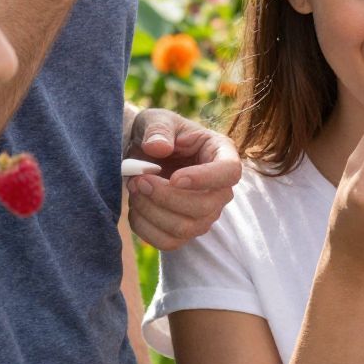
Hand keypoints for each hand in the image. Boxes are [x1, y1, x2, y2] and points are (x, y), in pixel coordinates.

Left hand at [125, 109, 242, 250]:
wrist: (142, 153)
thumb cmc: (157, 133)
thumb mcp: (156, 120)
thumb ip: (158, 129)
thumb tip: (159, 148)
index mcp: (221, 154)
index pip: (229, 173)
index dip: (205, 179)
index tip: (174, 178)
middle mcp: (220, 190)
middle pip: (205, 208)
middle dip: (165, 197)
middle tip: (138, 179)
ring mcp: (205, 214)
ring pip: (184, 229)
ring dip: (150, 210)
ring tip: (134, 187)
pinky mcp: (185, 231)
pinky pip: (168, 242)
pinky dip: (144, 227)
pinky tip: (135, 206)